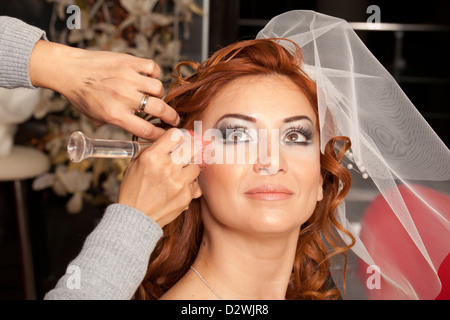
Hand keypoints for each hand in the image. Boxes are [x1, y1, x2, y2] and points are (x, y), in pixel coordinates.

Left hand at [29, 40, 179, 139]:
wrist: (69, 70)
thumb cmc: (81, 95)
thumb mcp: (97, 117)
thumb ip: (117, 122)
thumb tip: (136, 128)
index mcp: (115, 114)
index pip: (147, 130)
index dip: (161, 135)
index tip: (167, 135)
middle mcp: (123, 97)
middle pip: (159, 109)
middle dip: (171, 116)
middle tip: (174, 118)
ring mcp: (127, 78)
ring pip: (158, 88)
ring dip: (158, 94)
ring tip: (152, 95)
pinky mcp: (129, 62)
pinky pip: (153, 68)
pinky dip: (154, 73)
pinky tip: (148, 77)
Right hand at [117, 128, 201, 227]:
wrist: (135, 218)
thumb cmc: (133, 190)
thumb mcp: (136, 164)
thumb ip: (153, 150)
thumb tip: (171, 140)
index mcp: (152, 157)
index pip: (176, 135)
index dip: (180, 136)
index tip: (181, 140)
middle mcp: (167, 167)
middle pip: (192, 147)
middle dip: (190, 148)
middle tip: (187, 152)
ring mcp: (179, 182)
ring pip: (196, 165)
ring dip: (189, 167)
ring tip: (179, 173)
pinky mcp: (186, 196)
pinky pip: (195, 183)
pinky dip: (189, 184)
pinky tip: (178, 187)